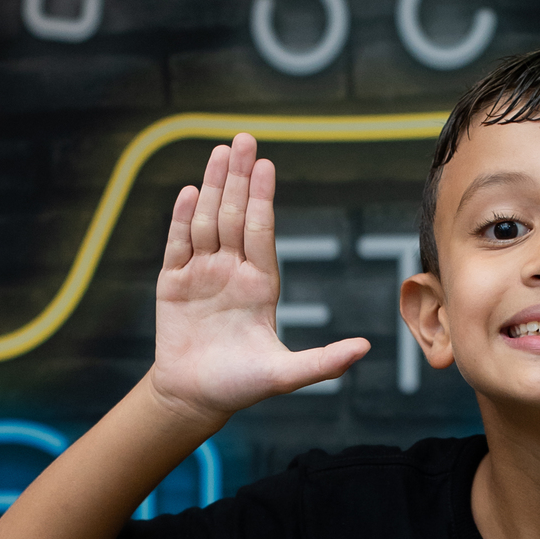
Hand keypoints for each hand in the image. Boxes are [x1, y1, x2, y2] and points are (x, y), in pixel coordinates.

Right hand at [151, 133, 369, 418]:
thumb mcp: (286, 375)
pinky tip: (189, 192)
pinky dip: (181, 218)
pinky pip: (177, 244)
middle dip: (237, 178)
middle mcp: (232, 273)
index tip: (266, 166)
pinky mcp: (173, 284)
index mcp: (261, 286)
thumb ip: (324, 361)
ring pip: (206, 222)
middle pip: (234, 217)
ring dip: (211, 187)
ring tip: (218, 153)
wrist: (196, 399)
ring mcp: (202, 275)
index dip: (262, 200)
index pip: (262, 233)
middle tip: (243, 139)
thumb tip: (366, 348)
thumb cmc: (242, 386)